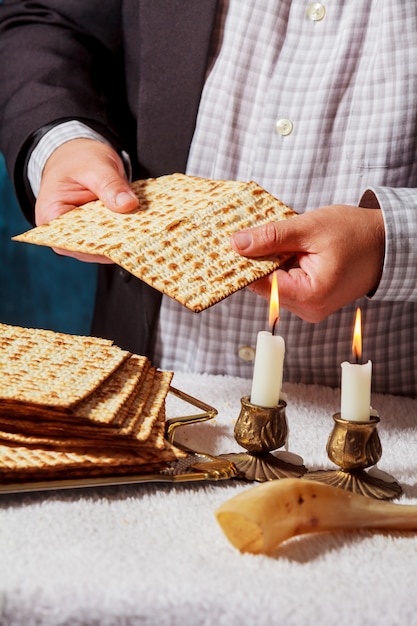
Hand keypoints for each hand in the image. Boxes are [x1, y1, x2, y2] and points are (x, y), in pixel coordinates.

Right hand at [35, 138, 138, 262]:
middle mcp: (62, 231)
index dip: (101, 245)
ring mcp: (79, 234)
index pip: (75, 241)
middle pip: (91, 247)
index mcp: (51, 215)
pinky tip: (140, 229)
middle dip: (116, 243)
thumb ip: (110, 185)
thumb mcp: (95, 166)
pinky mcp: (95, 232)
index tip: (126, 241)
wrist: (78, 155)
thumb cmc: (78, 159)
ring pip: (103, 245)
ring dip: (123, 240)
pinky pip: (110, 237)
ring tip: (146, 234)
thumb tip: (128, 205)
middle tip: (144, 238)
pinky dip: (124, 233)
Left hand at [230, 205, 384, 321]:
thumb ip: (271, 237)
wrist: (387, 243)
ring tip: (280, 239)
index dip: (243, 263)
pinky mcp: (311, 301)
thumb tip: (237, 244)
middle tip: (249, 234)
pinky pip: (285, 283)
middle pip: (264, 286)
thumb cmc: (357, 234)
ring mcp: (310, 308)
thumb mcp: (310, 228)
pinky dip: (282, 265)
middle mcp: (308, 309)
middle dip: (257, 260)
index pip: (259, 284)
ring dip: (271, 261)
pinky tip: (288, 249)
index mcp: (310, 295)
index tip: (228, 245)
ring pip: (273, 284)